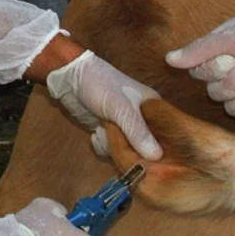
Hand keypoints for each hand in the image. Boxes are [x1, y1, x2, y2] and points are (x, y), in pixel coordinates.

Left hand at [46, 51, 161, 159]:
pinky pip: (111, 150)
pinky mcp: (109, 132)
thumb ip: (137, 131)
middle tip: (114, 139)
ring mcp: (125, 127)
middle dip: (129, 150)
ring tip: (101, 129)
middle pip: (145, 149)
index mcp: (153, 109)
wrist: (69, 78)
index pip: (165, 137)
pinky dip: (101, 146)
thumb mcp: (120, 107)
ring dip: (111, 147)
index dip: (157, 150)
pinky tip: (95, 132)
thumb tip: (157, 156)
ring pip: (126, 152)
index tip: (145, 157)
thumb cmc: (100, 83)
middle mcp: (142, 120)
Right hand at [165, 4, 234, 128]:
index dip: (212, 71)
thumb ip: (202, 49)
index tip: (230, 58)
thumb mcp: (234, 36)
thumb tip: (168, 59)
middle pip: (214, 93)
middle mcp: (230, 76)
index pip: (198, 73)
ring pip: (231, 109)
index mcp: (219, 56)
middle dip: (233, 84)